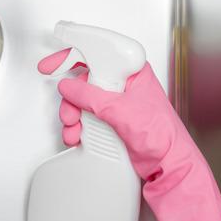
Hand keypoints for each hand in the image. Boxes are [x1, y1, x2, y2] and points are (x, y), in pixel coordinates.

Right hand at [39, 50, 220, 220]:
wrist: (169, 166)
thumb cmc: (161, 136)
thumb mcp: (120, 111)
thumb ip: (90, 97)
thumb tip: (69, 87)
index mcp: (132, 72)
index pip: (98, 53)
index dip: (72, 55)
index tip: (51, 64)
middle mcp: (124, 84)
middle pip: (84, 80)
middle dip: (71, 99)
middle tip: (70, 112)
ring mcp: (117, 103)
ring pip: (82, 101)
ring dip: (72, 116)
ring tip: (74, 130)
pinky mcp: (112, 121)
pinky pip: (86, 117)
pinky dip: (77, 127)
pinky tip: (78, 136)